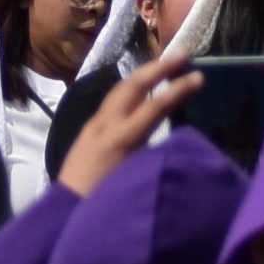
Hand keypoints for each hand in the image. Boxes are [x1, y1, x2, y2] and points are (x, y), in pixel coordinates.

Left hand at [58, 55, 200, 196]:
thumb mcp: (136, 179)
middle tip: (181, 53)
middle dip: (158, 67)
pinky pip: (112, 101)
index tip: (199, 77)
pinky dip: (130, 89)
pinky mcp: (88, 130)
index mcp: (121, 139)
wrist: (64, 210)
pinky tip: (139, 90)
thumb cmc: (104, 202)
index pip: (154, 106)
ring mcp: (94, 125)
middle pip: (133, 86)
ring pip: (119, 89)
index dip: (178, 89)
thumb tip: (177, 139)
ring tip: (163, 64)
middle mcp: (106, 125)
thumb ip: (155, 155)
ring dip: (143, 74)